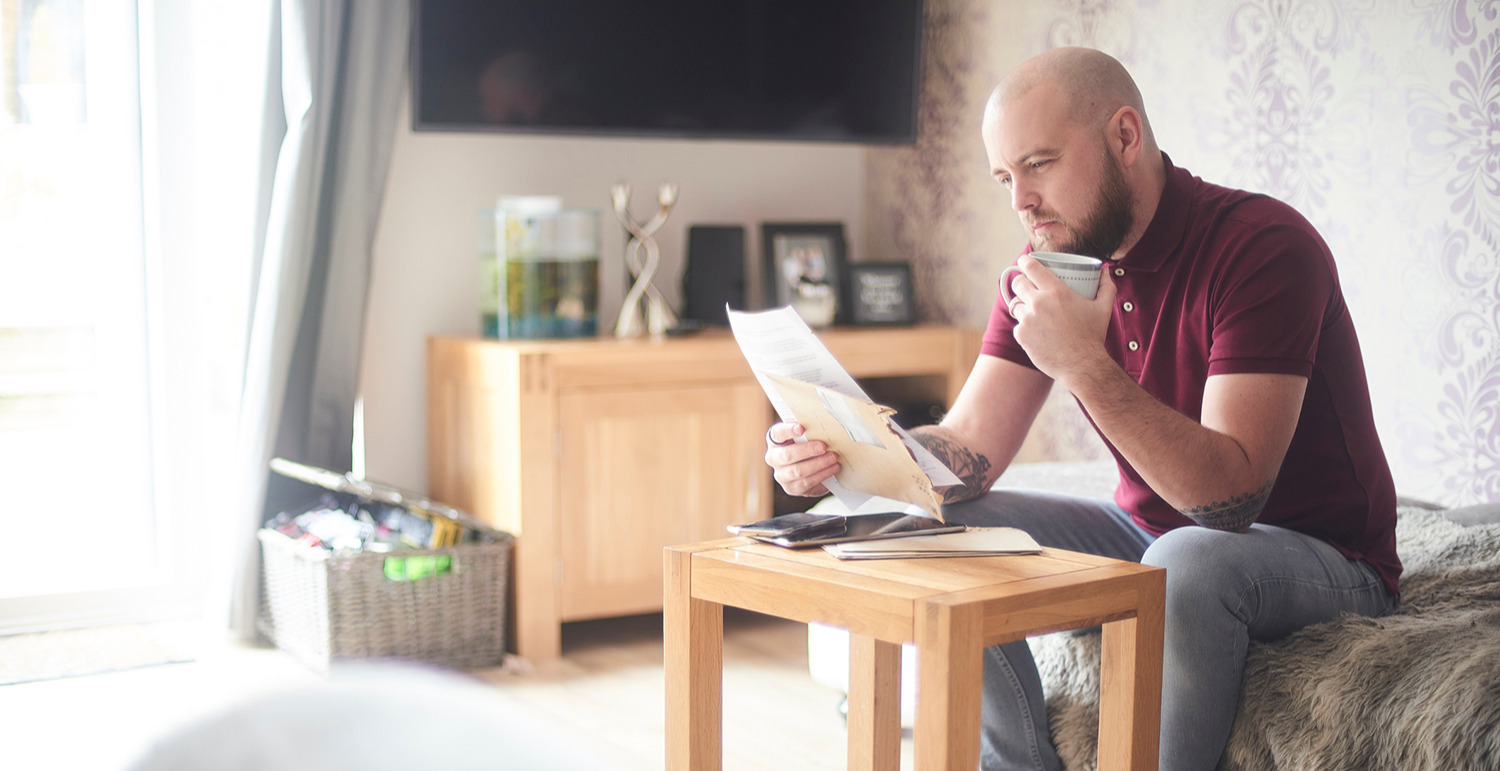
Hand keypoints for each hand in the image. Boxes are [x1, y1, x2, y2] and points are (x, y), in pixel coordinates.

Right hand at [764, 422, 839, 496]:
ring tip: (834, 458)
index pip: (777, 434)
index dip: (788, 430)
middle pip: (787, 455)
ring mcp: (781, 475)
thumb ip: (810, 431)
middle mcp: (774, 458)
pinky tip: (833, 468)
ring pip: (798, 471)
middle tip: (824, 447)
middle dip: (808, 450)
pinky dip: (822, 475)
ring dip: (819, 464)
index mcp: (775, 441)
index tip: (801, 428)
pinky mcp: (791, 488)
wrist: (811, 467)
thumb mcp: (806, 436)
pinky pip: (807, 482)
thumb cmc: (808, 446)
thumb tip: (825, 427)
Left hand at [1009, 256, 1116, 385]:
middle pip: (1018, 283)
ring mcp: (1027, 319)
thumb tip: (1106, 271)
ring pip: (1016, 305)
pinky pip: (1018, 325)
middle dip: (1022, 282)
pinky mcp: (1021, 335)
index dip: (1025, 261)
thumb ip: (1106, 286)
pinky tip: (1036, 332)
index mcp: (1056, 291)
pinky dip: (1025, 327)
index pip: (1031, 267)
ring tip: (1032, 311)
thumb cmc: (1093, 336)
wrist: (1082, 366)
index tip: (1025, 261)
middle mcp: (1038, 302)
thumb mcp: (1104, 308)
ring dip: (1022, 305)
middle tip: (1028, 287)